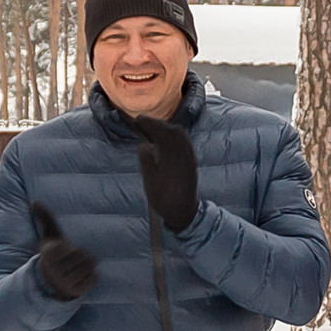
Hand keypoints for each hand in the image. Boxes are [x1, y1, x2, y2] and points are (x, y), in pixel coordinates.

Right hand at [28, 202, 99, 301]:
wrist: (50, 282)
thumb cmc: (54, 254)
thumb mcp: (49, 237)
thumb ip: (45, 218)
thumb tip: (34, 202)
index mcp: (48, 257)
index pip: (73, 247)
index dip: (71, 249)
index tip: (63, 254)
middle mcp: (54, 272)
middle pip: (82, 255)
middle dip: (82, 257)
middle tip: (74, 261)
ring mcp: (64, 284)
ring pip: (89, 268)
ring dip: (88, 266)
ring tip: (80, 268)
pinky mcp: (74, 293)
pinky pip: (93, 279)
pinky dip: (92, 277)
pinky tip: (83, 278)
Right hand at [128, 115, 200, 233]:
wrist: (184, 211)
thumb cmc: (164, 199)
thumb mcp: (150, 181)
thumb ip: (146, 161)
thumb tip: (143, 145)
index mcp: (171, 156)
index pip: (161, 132)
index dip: (150, 123)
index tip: (138, 119)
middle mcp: (183, 153)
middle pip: (172, 130)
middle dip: (157, 124)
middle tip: (143, 122)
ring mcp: (190, 156)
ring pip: (180, 135)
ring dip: (166, 128)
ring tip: (153, 129)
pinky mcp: (192, 160)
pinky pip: (184, 141)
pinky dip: (174, 135)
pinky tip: (166, 139)